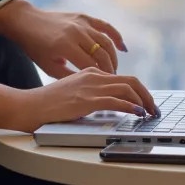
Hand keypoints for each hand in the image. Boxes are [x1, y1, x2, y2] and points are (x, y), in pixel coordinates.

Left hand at [0, 1, 128, 77]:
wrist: (27, 22)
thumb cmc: (35, 48)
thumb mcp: (49, 67)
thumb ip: (70, 76)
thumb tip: (90, 87)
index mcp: (65, 46)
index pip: (92, 65)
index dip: (102, 77)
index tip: (108, 88)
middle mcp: (76, 32)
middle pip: (102, 54)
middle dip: (111, 69)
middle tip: (114, 81)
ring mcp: (81, 23)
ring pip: (106, 41)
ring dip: (113, 57)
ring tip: (114, 69)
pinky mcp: (83, 16)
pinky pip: (105, 26)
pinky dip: (116, 36)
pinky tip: (123, 48)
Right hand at [7, 67, 158, 132]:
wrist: (31, 105)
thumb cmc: (48, 101)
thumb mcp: (72, 90)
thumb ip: (89, 92)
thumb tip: (107, 102)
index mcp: (90, 72)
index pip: (122, 78)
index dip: (138, 90)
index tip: (144, 102)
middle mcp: (93, 75)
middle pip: (130, 80)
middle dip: (146, 94)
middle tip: (153, 108)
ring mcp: (91, 86)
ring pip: (128, 87)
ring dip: (143, 100)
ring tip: (149, 112)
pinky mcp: (88, 99)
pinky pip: (116, 100)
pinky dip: (131, 106)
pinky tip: (136, 112)